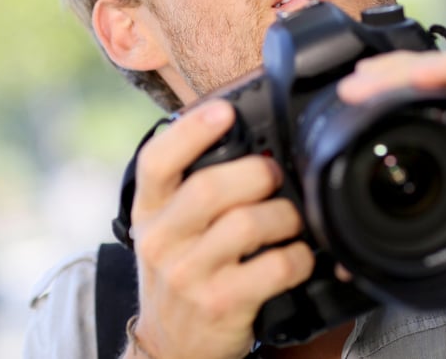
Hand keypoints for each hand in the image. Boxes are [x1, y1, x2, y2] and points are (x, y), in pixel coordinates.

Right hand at [127, 100, 314, 358]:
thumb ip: (187, 189)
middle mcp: (161, 241)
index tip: (223, 111)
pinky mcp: (221, 304)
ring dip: (284, 215)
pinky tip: (298, 255)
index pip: (156, 161)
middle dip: (256, 174)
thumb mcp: (165, 229)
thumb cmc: (178, 274)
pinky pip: (274, 267)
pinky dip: (298, 256)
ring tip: (291, 218)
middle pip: (209, 188)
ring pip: (247, 225)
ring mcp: (188, 275)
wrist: (170, 347)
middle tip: (274, 175)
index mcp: (147, 211)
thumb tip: (237, 138)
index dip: (191, 132)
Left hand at [337, 50, 445, 329]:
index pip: (416, 98)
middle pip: (427, 75)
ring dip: (407, 65)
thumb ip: (403, 233)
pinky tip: (421, 74)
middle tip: (348, 89)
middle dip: (382, 75)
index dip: (378, 94)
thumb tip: (343, 259)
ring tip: (370, 77)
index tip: (343, 105)